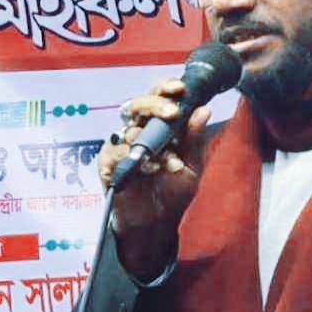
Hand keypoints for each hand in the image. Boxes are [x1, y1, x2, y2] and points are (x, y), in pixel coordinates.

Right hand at [98, 78, 210, 276]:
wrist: (156, 223)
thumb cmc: (173, 192)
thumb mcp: (192, 166)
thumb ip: (196, 139)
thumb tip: (204, 109)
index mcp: (158, 126)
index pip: (158, 98)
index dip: (165, 88)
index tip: (179, 88)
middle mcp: (137, 130)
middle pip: (138, 104)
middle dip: (154, 104)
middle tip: (171, 113)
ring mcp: (120, 146)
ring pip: (128, 128)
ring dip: (151, 142)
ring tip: (169, 160)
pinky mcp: (107, 163)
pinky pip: (117, 153)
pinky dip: (137, 161)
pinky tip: (151, 170)